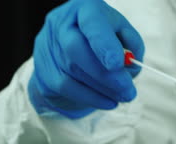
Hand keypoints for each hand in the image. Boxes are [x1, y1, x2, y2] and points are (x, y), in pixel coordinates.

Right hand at [28, 0, 143, 117]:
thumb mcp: (123, 34)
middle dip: (105, 75)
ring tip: (125, 97)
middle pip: (76, 49)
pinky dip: (92, 98)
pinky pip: (67, 88)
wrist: (72, 50)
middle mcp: (61, 23)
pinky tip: (110, 102)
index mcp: (84, 8)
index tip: (117, 64)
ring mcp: (48, 46)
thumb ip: (131, 44)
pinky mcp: (44, 70)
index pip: (91, 21)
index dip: (103, 43)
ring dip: (103, 89)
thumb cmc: (105, 38)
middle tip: (129, 90)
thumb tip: (130, 65)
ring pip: (73, 72)